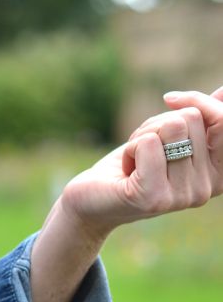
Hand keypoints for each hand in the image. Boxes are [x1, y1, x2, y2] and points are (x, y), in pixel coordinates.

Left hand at [55, 90, 221, 238]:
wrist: (91, 202)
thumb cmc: (131, 166)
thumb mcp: (168, 139)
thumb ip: (201, 119)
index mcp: (219, 174)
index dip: (196, 100)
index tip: (169, 99)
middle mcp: (207, 189)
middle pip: (191, 117)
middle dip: (157, 124)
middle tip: (143, 151)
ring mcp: (183, 196)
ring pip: (171, 126)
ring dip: (142, 136)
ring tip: (135, 161)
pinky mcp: (154, 197)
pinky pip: (149, 142)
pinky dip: (131, 147)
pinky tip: (127, 170)